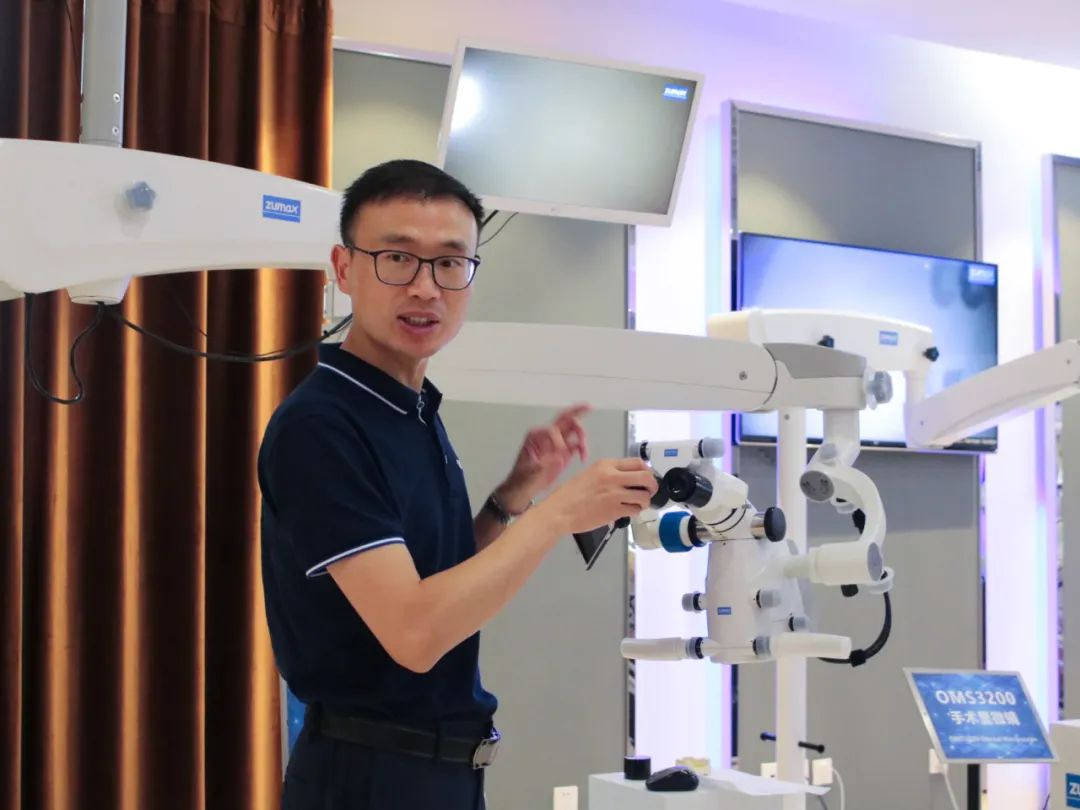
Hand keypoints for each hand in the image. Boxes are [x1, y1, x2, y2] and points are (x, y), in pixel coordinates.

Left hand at [498, 404, 590, 510]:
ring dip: (581, 435)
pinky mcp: (564, 453)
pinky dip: (583, 448)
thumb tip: (560, 457)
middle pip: (564, 419)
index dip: (559, 440)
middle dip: (576, 412)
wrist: (525, 488)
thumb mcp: (531, 471)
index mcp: (536, 435)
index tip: (560, 453)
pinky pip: (577, 445)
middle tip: (588, 406)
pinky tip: (583, 457)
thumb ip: (545, 463)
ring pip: (573, 430)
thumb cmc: (523, 477)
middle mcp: (548, 435)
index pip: (552, 429)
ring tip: (583, 448)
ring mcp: (558, 443)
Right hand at [536, 458, 658, 535]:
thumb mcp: (589, 474)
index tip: (646, 478)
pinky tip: (628, 511)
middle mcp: (612, 476)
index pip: (638, 462)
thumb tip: (629, 478)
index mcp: (606, 465)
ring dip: (645, 501)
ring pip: (644, 496)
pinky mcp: (615, 510)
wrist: (559, 511)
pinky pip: (635, 510)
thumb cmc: (569, 494)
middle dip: (652, 486)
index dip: (647, 471)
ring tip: (638, 504)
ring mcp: (615, 494)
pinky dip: (635, 511)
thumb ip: (609, 473)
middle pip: (646, 477)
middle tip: (649, 492)